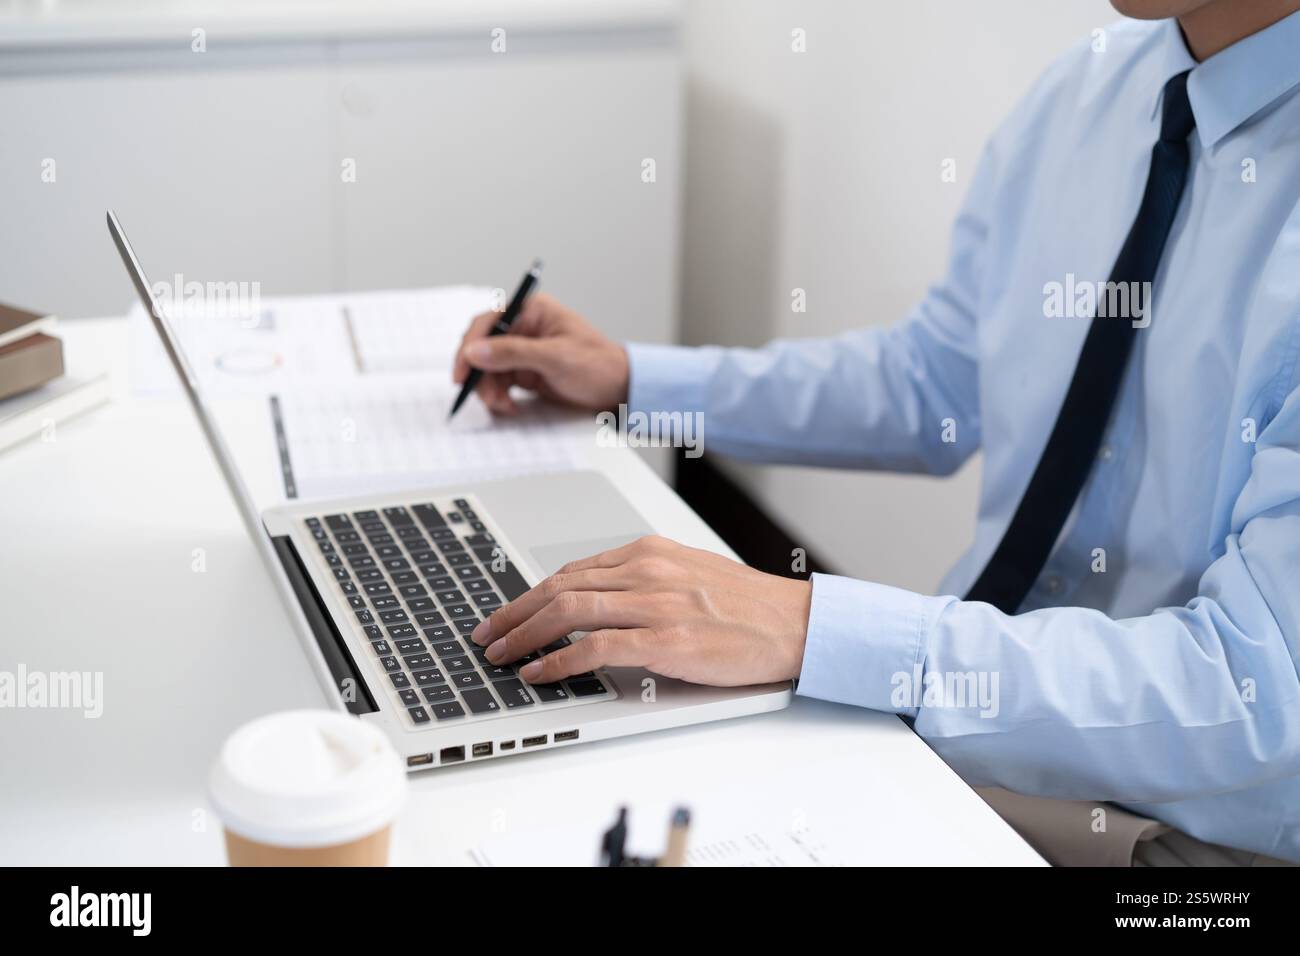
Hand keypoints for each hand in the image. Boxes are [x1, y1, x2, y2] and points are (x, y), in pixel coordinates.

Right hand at [452, 293, 629, 414]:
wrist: (620, 390)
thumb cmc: (599, 365)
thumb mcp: (556, 358)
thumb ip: (513, 353)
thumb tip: (475, 351)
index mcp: (532, 311)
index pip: (488, 322)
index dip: (470, 346)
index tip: (463, 371)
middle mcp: (525, 327)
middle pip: (483, 347)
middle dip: (480, 373)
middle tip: (484, 396)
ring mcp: (524, 350)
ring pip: (488, 368)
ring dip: (489, 388)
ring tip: (503, 405)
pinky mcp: (526, 371)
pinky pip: (500, 382)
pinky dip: (499, 396)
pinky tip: (510, 406)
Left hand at [470, 535, 812, 686]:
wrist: (796, 622)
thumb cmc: (747, 606)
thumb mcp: (687, 575)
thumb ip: (642, 582)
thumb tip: (595, 601)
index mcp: (649, 552)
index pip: (571, 571)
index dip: (529, 595)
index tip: (506, 614)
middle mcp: (647, 570)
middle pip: (559, 587)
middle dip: (513, 613)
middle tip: (487, 635)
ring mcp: (656, 603)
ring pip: (569, 611)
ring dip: (525, 635)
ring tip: (501, 655)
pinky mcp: (668, 639)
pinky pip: (597, 647)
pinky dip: (560, 660)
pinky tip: (541, 672)